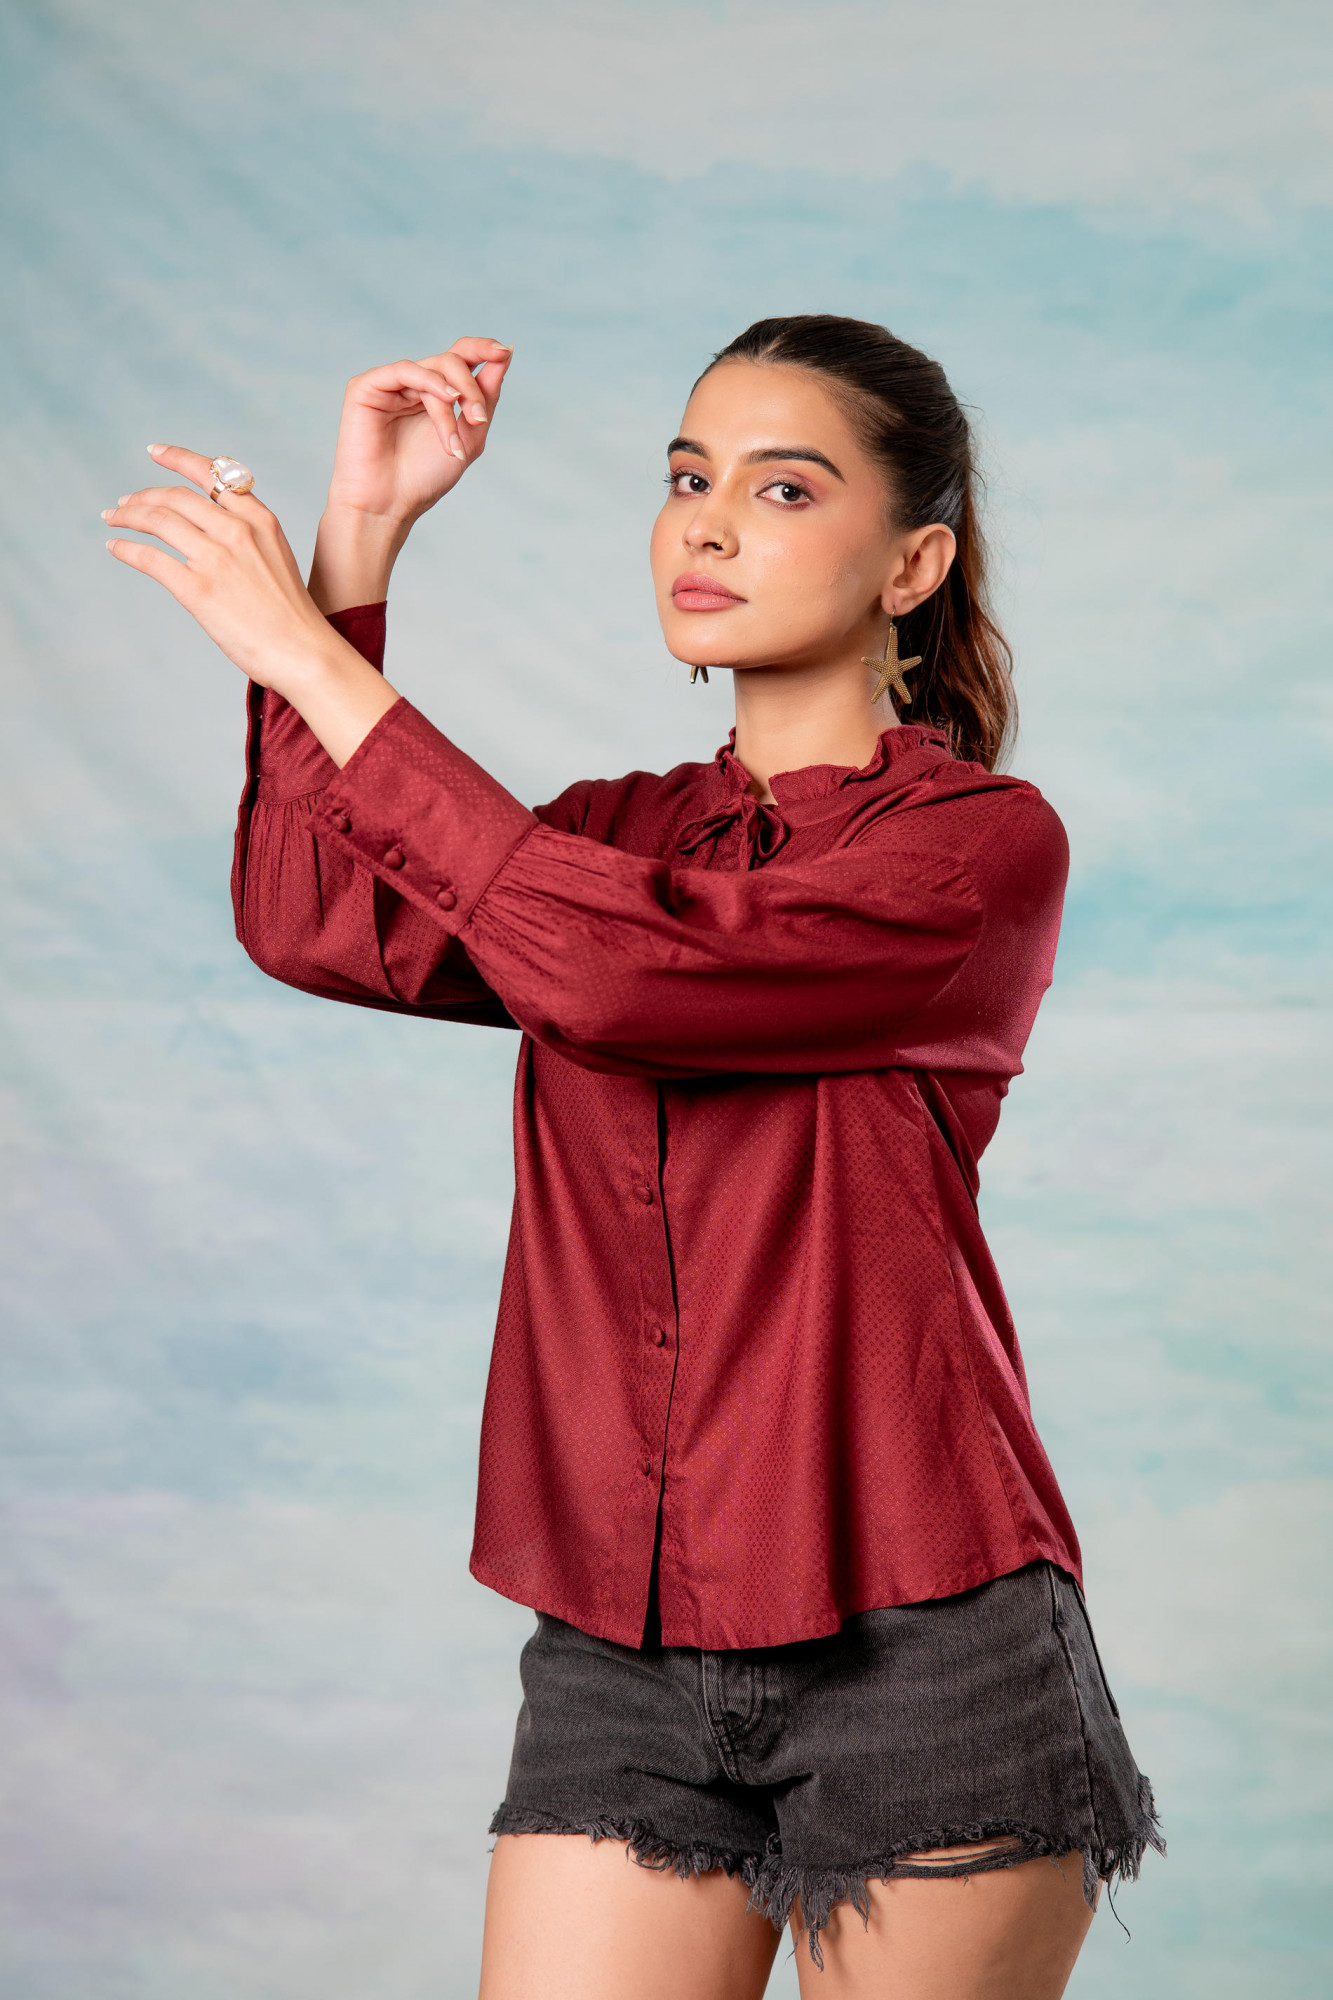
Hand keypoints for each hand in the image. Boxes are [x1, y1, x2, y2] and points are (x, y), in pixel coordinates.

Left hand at [106, 446, 398, 763]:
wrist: (306, 653)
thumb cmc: (293, 616)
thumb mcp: (277, 558)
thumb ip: (248, 538)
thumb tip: (210, 532)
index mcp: (260, 519)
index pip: (211, 474)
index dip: (177, 458)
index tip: (154, 452)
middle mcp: (237, 531)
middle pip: (176, 497)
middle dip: (143, 496)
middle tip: (125, 503)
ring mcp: (217, 559)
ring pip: (158, 520)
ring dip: (128, 516)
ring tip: (114, 519)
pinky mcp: (199, 590)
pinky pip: (150, 558)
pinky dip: (127, 549)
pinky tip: (116, 548)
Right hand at [325, 337, 513, 525]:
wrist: (388, 505)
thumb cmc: (424, 478)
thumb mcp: (469, 437)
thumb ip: (486, 397)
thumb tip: (506, 352)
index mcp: (435, 395)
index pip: (461, 358)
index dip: (483, 349)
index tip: (504, 353)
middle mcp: (413, 385)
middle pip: (452, 360)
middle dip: (472, 388)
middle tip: (479, 419)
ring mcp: (390, 384)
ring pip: (434, 369)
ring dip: (454, 398)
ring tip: (455, 439)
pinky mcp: (366, 386)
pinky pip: (405, 369)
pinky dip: (430, 383)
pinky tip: (447, 399)